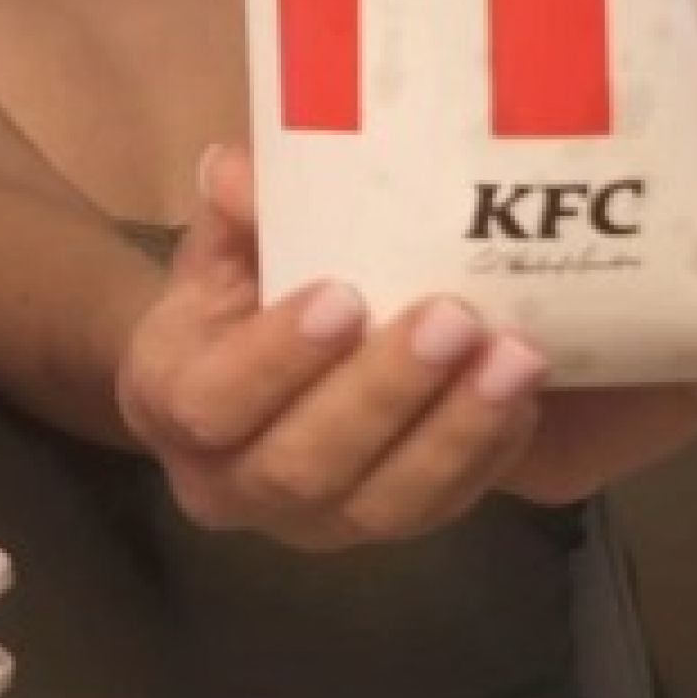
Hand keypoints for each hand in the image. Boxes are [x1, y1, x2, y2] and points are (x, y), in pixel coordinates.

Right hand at [113, 147, 552, 551]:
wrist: (254, 375)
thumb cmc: (239, 297)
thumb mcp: (224, 248)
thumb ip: (236, 214)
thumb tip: (237, 169)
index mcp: (173, 402)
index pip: (214, 400)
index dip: (278, 357)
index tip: (344, 295)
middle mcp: (230, 484)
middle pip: (303, 464)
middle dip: (385, 393)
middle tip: (455, 317)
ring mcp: (311, 522)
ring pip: (383, 503)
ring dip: (455, 432)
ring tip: (515, 358)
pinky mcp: (383, 528)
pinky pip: (441, 509)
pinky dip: (487, 453)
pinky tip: (523, 396)